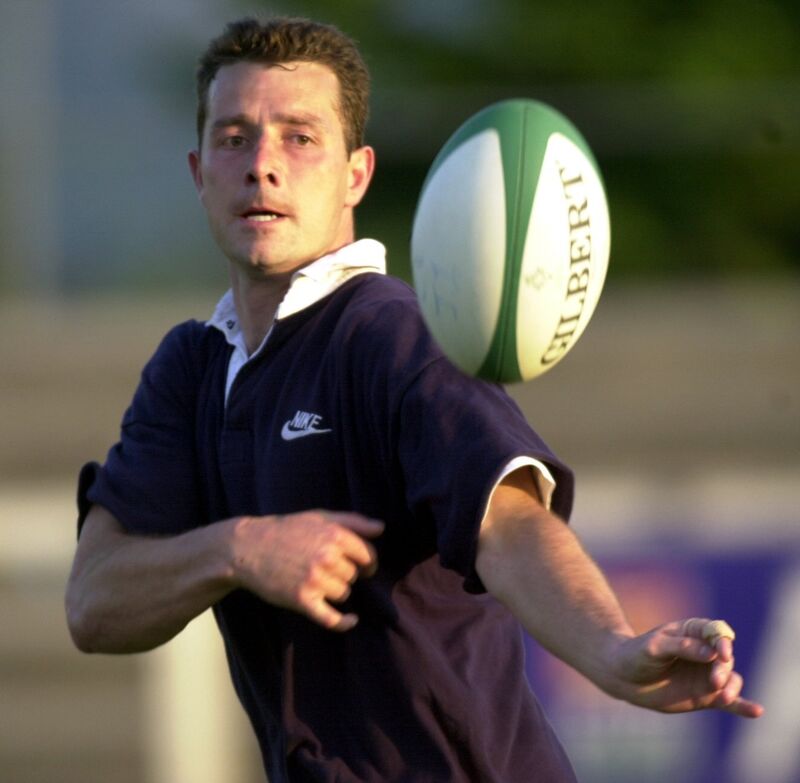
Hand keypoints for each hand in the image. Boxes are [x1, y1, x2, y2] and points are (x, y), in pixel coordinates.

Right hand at [230, 510, 383, 631]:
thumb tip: (381, 528)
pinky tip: (352, 620)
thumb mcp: (320, 517)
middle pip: (354, 575)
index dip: (367, 561)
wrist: (249, 548)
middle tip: (325, 567)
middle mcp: (327, 557)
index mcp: (334, 535)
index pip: (367, 555)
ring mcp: (315, 580)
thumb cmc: (287, 530)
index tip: (363, 565)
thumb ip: (354, 521)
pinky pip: (331, 618)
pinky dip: (344, 622)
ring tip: (317, 579)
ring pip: (344, 593)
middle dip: (345, 573)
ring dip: (336, 590)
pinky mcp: (302, 600)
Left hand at [605, 617, 763, 717]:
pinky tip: (757, 710)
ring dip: (731, 686)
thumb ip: (682, 647)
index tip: (721, 652)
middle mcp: (704, 652)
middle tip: (714, 681)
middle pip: (724, 657)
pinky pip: (729, 701)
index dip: (722, 641)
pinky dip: (743, 705)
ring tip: (724, 697)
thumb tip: (710, 654)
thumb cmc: (636, 654)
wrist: (624, 677)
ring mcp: (706, 674)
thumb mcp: (654, 647)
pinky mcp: (706, 696)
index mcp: (691, 632)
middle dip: (723, 668)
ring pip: (730, 678)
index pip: (715, 632)